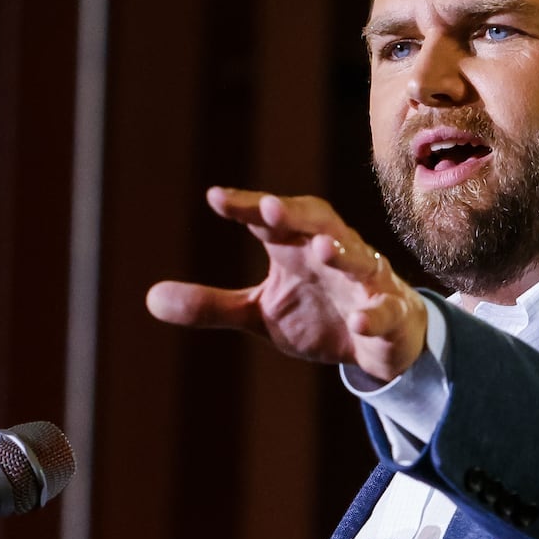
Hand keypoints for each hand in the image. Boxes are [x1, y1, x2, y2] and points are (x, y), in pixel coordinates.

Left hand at [146, 187, 427, 381]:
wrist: (381, 339)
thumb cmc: (319, 312)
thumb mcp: (259, 313)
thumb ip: (211, 305)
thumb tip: (150, 298)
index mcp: (296, 246)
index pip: (269, 218)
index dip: (245, 206)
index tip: (216, 198)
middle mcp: (333, 252)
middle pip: (318, 222)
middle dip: (296, 215)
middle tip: (269, 209)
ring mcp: (365, 282)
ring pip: (358, 260)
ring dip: (342, 254)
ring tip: (322, 251)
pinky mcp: (389, 314)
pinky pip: (385, 310)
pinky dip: (375, 314)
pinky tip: (359, 322)